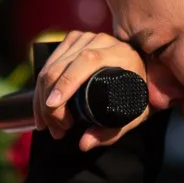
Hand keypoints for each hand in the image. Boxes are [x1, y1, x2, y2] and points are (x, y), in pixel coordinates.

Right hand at [33, 31, 151, 150]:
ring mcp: (84, 38)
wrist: (142, 71)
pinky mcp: (72, 41)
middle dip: (49, 101)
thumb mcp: (132, 115)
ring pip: (50, 66)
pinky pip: (48, 63)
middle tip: (54, 129)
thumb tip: (84, 144)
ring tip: (48, 125)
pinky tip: (42, 107)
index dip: (66, 83)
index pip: (86, 61)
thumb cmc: (138, 94)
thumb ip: (110, 132)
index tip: (53, 106)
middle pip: (62, 66)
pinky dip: (40, 87)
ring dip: (42, 98)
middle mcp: (101, 41)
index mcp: (120, 54)